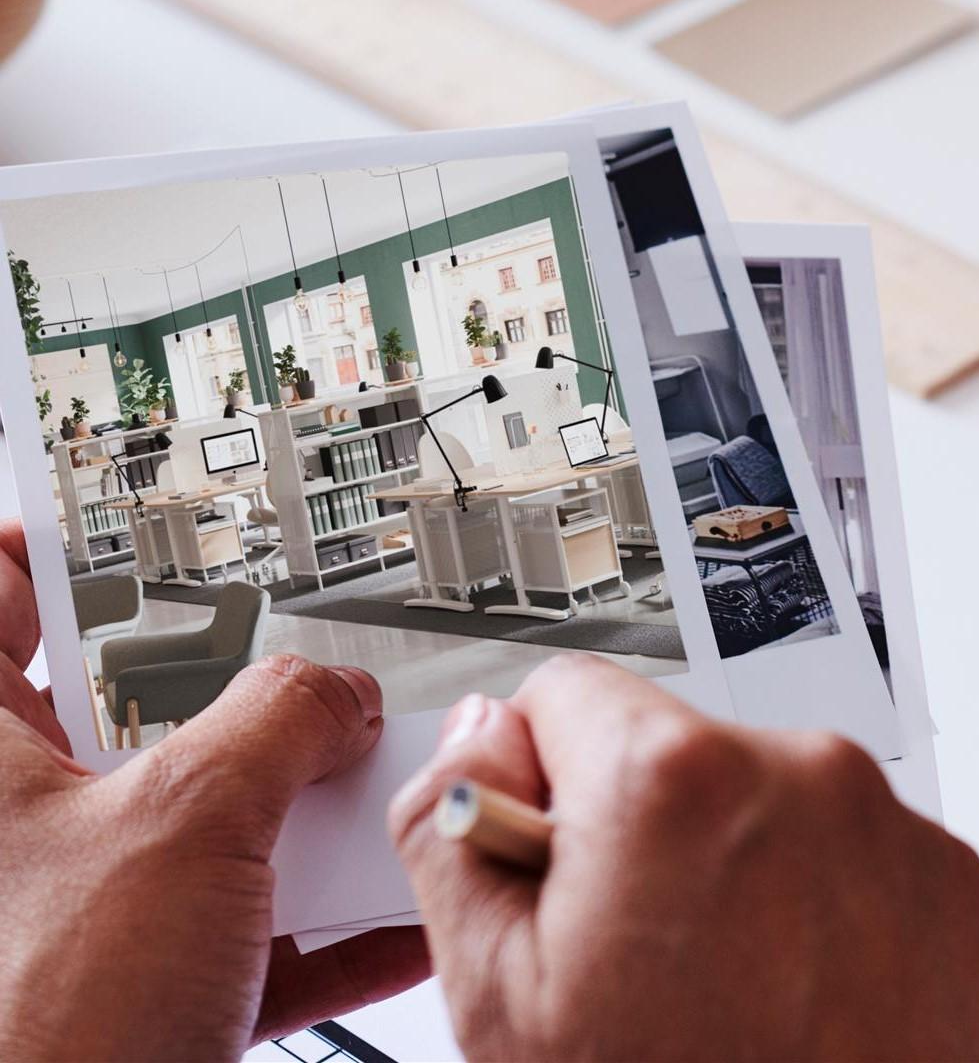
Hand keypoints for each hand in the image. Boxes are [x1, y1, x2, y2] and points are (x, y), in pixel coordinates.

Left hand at [0, 521, 428, 1060]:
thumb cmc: (38, 1030)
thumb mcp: (186, 820)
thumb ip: (281, 722)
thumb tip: (339, 695)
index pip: (0, 596)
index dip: (52, 541)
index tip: (113, 510)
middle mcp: (37, 820)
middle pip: (151, 706)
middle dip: (247, 688)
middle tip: (308, 657)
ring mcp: (103, 904)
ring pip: (226, 817)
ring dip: (315, 809)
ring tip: (385, 782)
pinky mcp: (158, 982)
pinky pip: (261, 925)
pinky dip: (332, 918)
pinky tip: (397, 906)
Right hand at [391, 654, 978, 1060]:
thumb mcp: (501, 1000)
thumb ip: (452, 830)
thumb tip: (476, 741)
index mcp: (674, 785)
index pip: (565, 692)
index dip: (538, 777)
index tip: (562, 852)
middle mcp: (806, 782)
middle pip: (673, 751)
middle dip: (643, 829)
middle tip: (647, 957)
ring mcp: (903, 842)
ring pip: (770, 804)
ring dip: (742, 873)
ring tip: (737, 996)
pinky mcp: (971, 904)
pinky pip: (864, 862)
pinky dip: (831, 917)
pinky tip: (811, 1006)